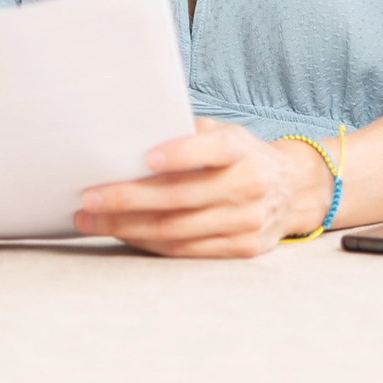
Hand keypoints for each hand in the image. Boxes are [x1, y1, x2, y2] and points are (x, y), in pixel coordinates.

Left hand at [71, 118, 332, 257]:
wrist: (294, 190)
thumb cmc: (240, 155)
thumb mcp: (223, 132)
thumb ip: (186, 131)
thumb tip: (129, 131)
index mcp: (241, 150)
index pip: (211, 150)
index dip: (179, 154)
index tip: (144, 158)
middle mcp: (248, 186)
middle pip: (180, 197)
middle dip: (128, 199)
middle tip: (88, 198)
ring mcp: (247, 221)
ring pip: (177, 229)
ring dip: (127, 226)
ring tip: (89, 220)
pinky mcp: (242, 248)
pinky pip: (186, 250)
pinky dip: (148, 243)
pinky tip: (121, 234)